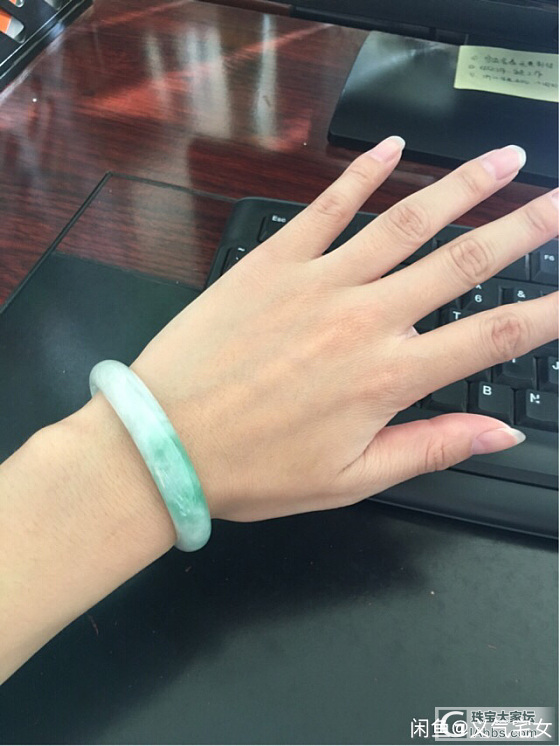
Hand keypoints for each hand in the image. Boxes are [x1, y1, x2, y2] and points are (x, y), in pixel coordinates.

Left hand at [128, 138, 557, 521]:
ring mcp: (319, 282)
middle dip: (522, 228)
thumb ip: (432, 446)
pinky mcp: (274, 262)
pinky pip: (327, 207)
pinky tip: (392, 150)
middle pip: (463, 263)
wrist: (164, 441)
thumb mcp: (352, 477)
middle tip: (558, 203)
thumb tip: (500, 435)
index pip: (492, 337)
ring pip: (406, 222)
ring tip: (501, 162)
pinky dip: (361, 174)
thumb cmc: (253, 468)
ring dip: (461, 188)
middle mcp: (363, 319)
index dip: (546, 313)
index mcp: (388, 377)